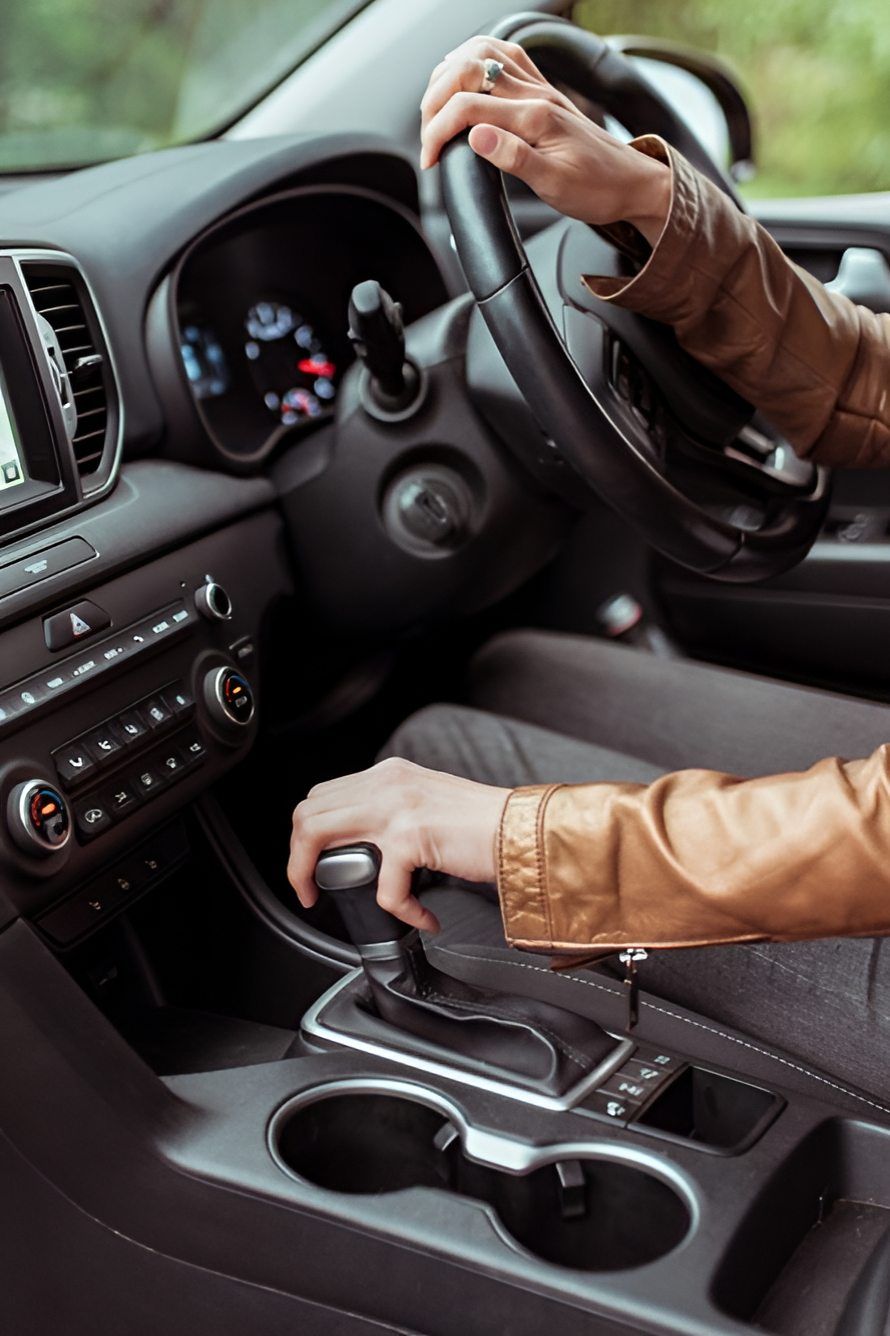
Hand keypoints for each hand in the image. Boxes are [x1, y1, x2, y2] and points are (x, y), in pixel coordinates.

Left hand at [288, 757, 510, 932]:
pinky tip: (423, 918)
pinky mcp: (411, 836)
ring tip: (329, 901)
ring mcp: (396, 806)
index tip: (313, 864)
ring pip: (316, 835)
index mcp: (389, 775)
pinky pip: (382, 887)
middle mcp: (386, 782)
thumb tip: (364, 847)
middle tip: (309, 890)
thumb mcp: (428, 803)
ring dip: (312, 875)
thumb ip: (395, 813)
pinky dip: (400, 911)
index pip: (322, 795)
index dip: (306, 833)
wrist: (525, 830)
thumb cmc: (486, 826)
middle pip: (307, 812)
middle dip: (296, 857)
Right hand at [420, 37, 670, 245]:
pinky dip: (476, 60)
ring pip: (483, 54)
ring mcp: (539, 89)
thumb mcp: (554, 185)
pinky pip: (505, 57)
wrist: (630, 184)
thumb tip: (475, 136)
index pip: (468, 109)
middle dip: (434, 98)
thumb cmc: (596, 190)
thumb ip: (513, 157)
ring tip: (434, 103)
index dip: (437, 132)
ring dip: (450, 71)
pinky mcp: (542, 91)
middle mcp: (536, 95)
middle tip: (426, 133)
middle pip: (468, 71)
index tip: (429, 159)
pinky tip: (465, 77)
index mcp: (535, 118)